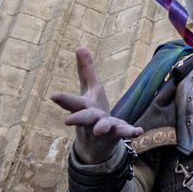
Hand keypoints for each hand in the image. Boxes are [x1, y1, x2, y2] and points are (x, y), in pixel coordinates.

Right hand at [49, 47, 141, 164]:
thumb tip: (80, 46)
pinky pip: (124, 133)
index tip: (53, 96)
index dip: (63, 99)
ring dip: (103, 127)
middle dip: (78, 118)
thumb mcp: (90, 90)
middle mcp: (92, 120)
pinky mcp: (117, 134)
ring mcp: (104, 129)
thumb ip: (86, 70)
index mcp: (84, 108)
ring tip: (101, 130)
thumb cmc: (92, 113)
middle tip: (67, 121)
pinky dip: (130, 132)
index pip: (73, 103)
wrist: (97, 145)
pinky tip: (139, 131)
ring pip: (103, 127)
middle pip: (84, 117)